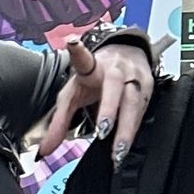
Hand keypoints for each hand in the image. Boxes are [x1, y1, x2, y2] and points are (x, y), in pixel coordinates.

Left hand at [42, 34, 157, 157]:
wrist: (126, 55)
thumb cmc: (94, 79)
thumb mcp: (74, 95)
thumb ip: (59, 122)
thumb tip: (45, 150)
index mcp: (91, 66)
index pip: (83, 58)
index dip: (78, 51)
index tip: (72, 43)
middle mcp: (114, 69)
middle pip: (114, 86)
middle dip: (109, 109)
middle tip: (103, 131)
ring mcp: (133, 76)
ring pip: (133, 101)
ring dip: (126, 128)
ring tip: (118, 151)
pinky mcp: (148, 87)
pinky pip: (141, 111)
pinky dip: (133, 130)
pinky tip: (126, 145)